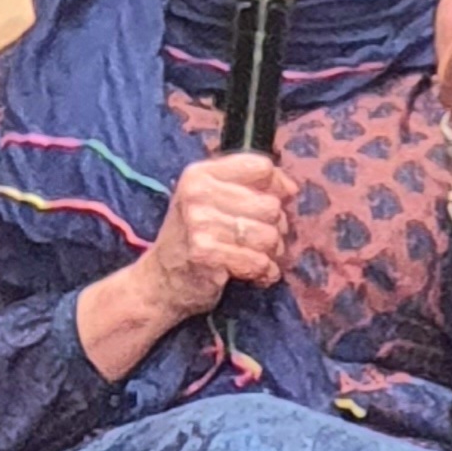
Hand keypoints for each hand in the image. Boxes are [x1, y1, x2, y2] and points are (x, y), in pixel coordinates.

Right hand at [140, 151, 296, 322]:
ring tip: (256, 258)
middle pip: (271, 205)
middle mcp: (198, 193)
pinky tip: (253, 275)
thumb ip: (247, 186)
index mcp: (201, 174)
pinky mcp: (206, 254)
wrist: (160, 283)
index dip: (278, 188)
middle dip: (276, 228)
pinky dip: (264, 272)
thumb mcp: (210, 201)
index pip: (261, 167)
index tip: (276, 204)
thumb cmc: (193, 240)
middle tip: (260, 241)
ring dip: (271, 253)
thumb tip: (291, 188)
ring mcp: (200, 224)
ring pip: (269, 236)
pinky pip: (259, 262)